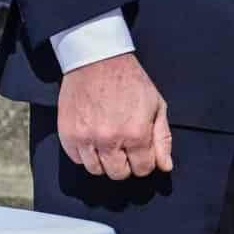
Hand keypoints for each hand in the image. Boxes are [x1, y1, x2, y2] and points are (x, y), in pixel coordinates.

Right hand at [58, 53, 172, 180]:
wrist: (97, 60)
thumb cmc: (130, 81)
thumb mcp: (157, 105)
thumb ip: (162, 139)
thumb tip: (165, 166)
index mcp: (136, 133)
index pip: (143, 169)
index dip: (145, 162)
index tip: (142, 152)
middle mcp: (110, 140)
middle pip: (119, 174)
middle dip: (126, 164)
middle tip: (125, 148)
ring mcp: (86, 138)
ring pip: (97, 170)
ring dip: (104, 161)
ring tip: (108, 144)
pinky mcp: (68, 134)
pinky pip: (77, 159)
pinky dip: (85, 154)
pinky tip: (93, 139)